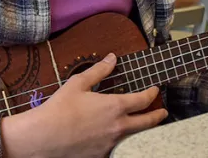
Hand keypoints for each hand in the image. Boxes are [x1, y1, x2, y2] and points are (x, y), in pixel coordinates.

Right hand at [1, 53, 167, 157]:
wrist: (44, 137)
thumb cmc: (59, 109)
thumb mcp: (78, 83)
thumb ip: (98, 70)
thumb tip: (112, 58)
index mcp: (115, 106)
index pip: (143, 100)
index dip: (152, 94)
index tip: (155, 90)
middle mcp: (118, 127)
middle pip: (147, 123)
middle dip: (157, 116)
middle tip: (163, 113)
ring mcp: (111, 144)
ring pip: (133, 136)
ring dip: (138, 128)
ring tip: (138, 123)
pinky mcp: (102, 155)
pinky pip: (116, 146)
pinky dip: (117, 139)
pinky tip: (109, 134)